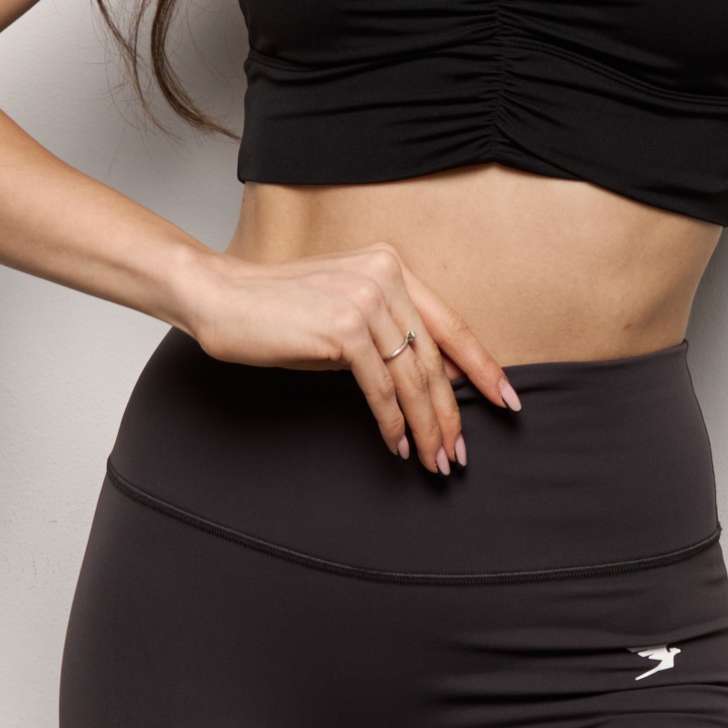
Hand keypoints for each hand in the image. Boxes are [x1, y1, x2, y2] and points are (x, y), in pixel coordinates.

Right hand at [178, 243, 519, 472]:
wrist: (221, 297)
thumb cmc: (279, 309)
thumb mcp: (345, 311)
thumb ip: (388, 334)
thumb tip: (434, 381)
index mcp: (392, 267)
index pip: (450, 325)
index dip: (482, 366)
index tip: (506, 399)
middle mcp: (385, 277)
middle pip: (433, 359)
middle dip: (450, 413)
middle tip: (458, 453)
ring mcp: (366, 300)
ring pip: (411, 378)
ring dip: (426, 426)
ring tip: (434, 460)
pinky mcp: (343, 328)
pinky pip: (380, 389)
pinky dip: (392, 423)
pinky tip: (398, 445)